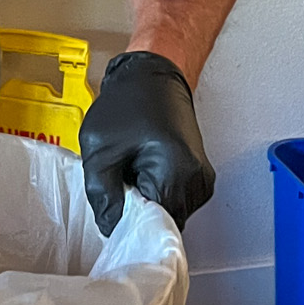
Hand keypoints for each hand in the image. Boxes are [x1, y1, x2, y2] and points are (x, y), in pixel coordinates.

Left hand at [78, 50, 214, 234]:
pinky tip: (145, 169)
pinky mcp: (199, 178)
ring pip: (168, 213)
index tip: (113, 207)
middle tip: (121, 178)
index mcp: (177, 174)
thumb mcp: (100, 150)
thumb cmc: (128, 103)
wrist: (152, 75)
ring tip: (134, 168)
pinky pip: (174, 200)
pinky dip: (156, 191)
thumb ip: (102, 196)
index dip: (127, 223)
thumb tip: (110, 229)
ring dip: (146, 201)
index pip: (153, 227)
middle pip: (162, 222)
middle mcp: (198, 182)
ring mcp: (202, 181)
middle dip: (137, 210)